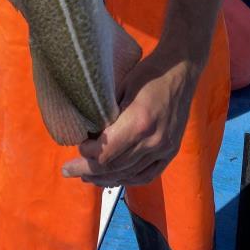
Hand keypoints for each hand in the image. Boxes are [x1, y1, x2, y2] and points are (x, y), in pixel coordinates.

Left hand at [61, 46, 199, 187]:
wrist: (180, 70)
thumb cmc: (148, 73)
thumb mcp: (122, 87)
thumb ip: (107, 114)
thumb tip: (89, 134)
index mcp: (139, 121)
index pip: (106, 152)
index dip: (86, 155)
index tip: (77, 147)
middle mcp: (153, 140)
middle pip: (115, 167)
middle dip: (88, 170)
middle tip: (69, 170)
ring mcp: (164, 148)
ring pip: (129, 174)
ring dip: (105, 178)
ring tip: (87, 176)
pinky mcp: (171, 151)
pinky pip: (147, 175)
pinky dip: (128, 179)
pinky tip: (114, 178)